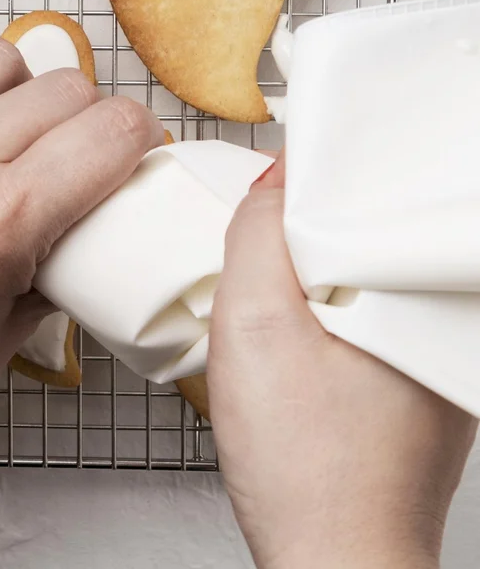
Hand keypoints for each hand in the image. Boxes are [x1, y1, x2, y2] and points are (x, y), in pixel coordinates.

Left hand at [0, 33, 162, 567]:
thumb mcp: (16, 325)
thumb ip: (66, 252)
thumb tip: (96, 209)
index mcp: (0, 218)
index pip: (110, 128)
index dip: (138, 139)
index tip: (134, 153)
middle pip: (62, 88)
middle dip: (85, 121)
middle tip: (76, 157)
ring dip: (17, 88)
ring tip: (10, 132)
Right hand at [209, 155, 476, 568]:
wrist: (333, 563)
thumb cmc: (308, 469)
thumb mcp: (255, 328)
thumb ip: (257, 238)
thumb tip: (276, 177)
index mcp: (430, 297)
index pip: (372, 197)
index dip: (307, 186)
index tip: (267, 195)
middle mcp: (452, 327)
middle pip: (367, 239)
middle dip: (307, 235)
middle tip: (258, 257)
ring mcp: (438, 364)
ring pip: (366, 284)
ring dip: (315, 281)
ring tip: (271, 305)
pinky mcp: (419, 393)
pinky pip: (369, 327)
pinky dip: (329, 324)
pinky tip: (294, 350)